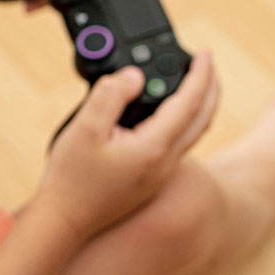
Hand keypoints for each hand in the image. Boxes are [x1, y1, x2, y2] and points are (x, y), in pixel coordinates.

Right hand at [34, 50, 218, 241]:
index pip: (189, 103)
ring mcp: (161, 174)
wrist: (65, 220)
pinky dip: (184, 121)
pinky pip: (179, 143)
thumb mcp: (84, 128)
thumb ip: (110, 95)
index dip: (200, 75)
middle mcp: (165, 163)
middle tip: (207, 64)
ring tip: (192, 84)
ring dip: (199, 105)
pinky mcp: (152, 181)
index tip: (205, 54)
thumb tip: (133, 76)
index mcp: (154, 148)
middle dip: (210, 88)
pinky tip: (167, 115)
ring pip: (194, 133)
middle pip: (203, 118)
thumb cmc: (71, 178)